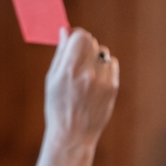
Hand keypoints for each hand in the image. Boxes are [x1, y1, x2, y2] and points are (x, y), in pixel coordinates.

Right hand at [44, 27, 119, 145]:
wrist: (73, 135)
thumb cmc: (58, 106)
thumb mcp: (52, 79)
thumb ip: (60, 53)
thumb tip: (65, 30)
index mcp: (68, 69)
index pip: (80, 36)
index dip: (76, 36)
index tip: (73, 42)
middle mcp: (87, 73)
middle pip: (92, 42)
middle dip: (85, 46)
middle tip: (78, 59)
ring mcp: (102, 81)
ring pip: (103, 52)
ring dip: (96, 57)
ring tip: (87, 73)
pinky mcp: (113, 88)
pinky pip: (112, 64)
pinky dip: (105, 67)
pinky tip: (97, 80)